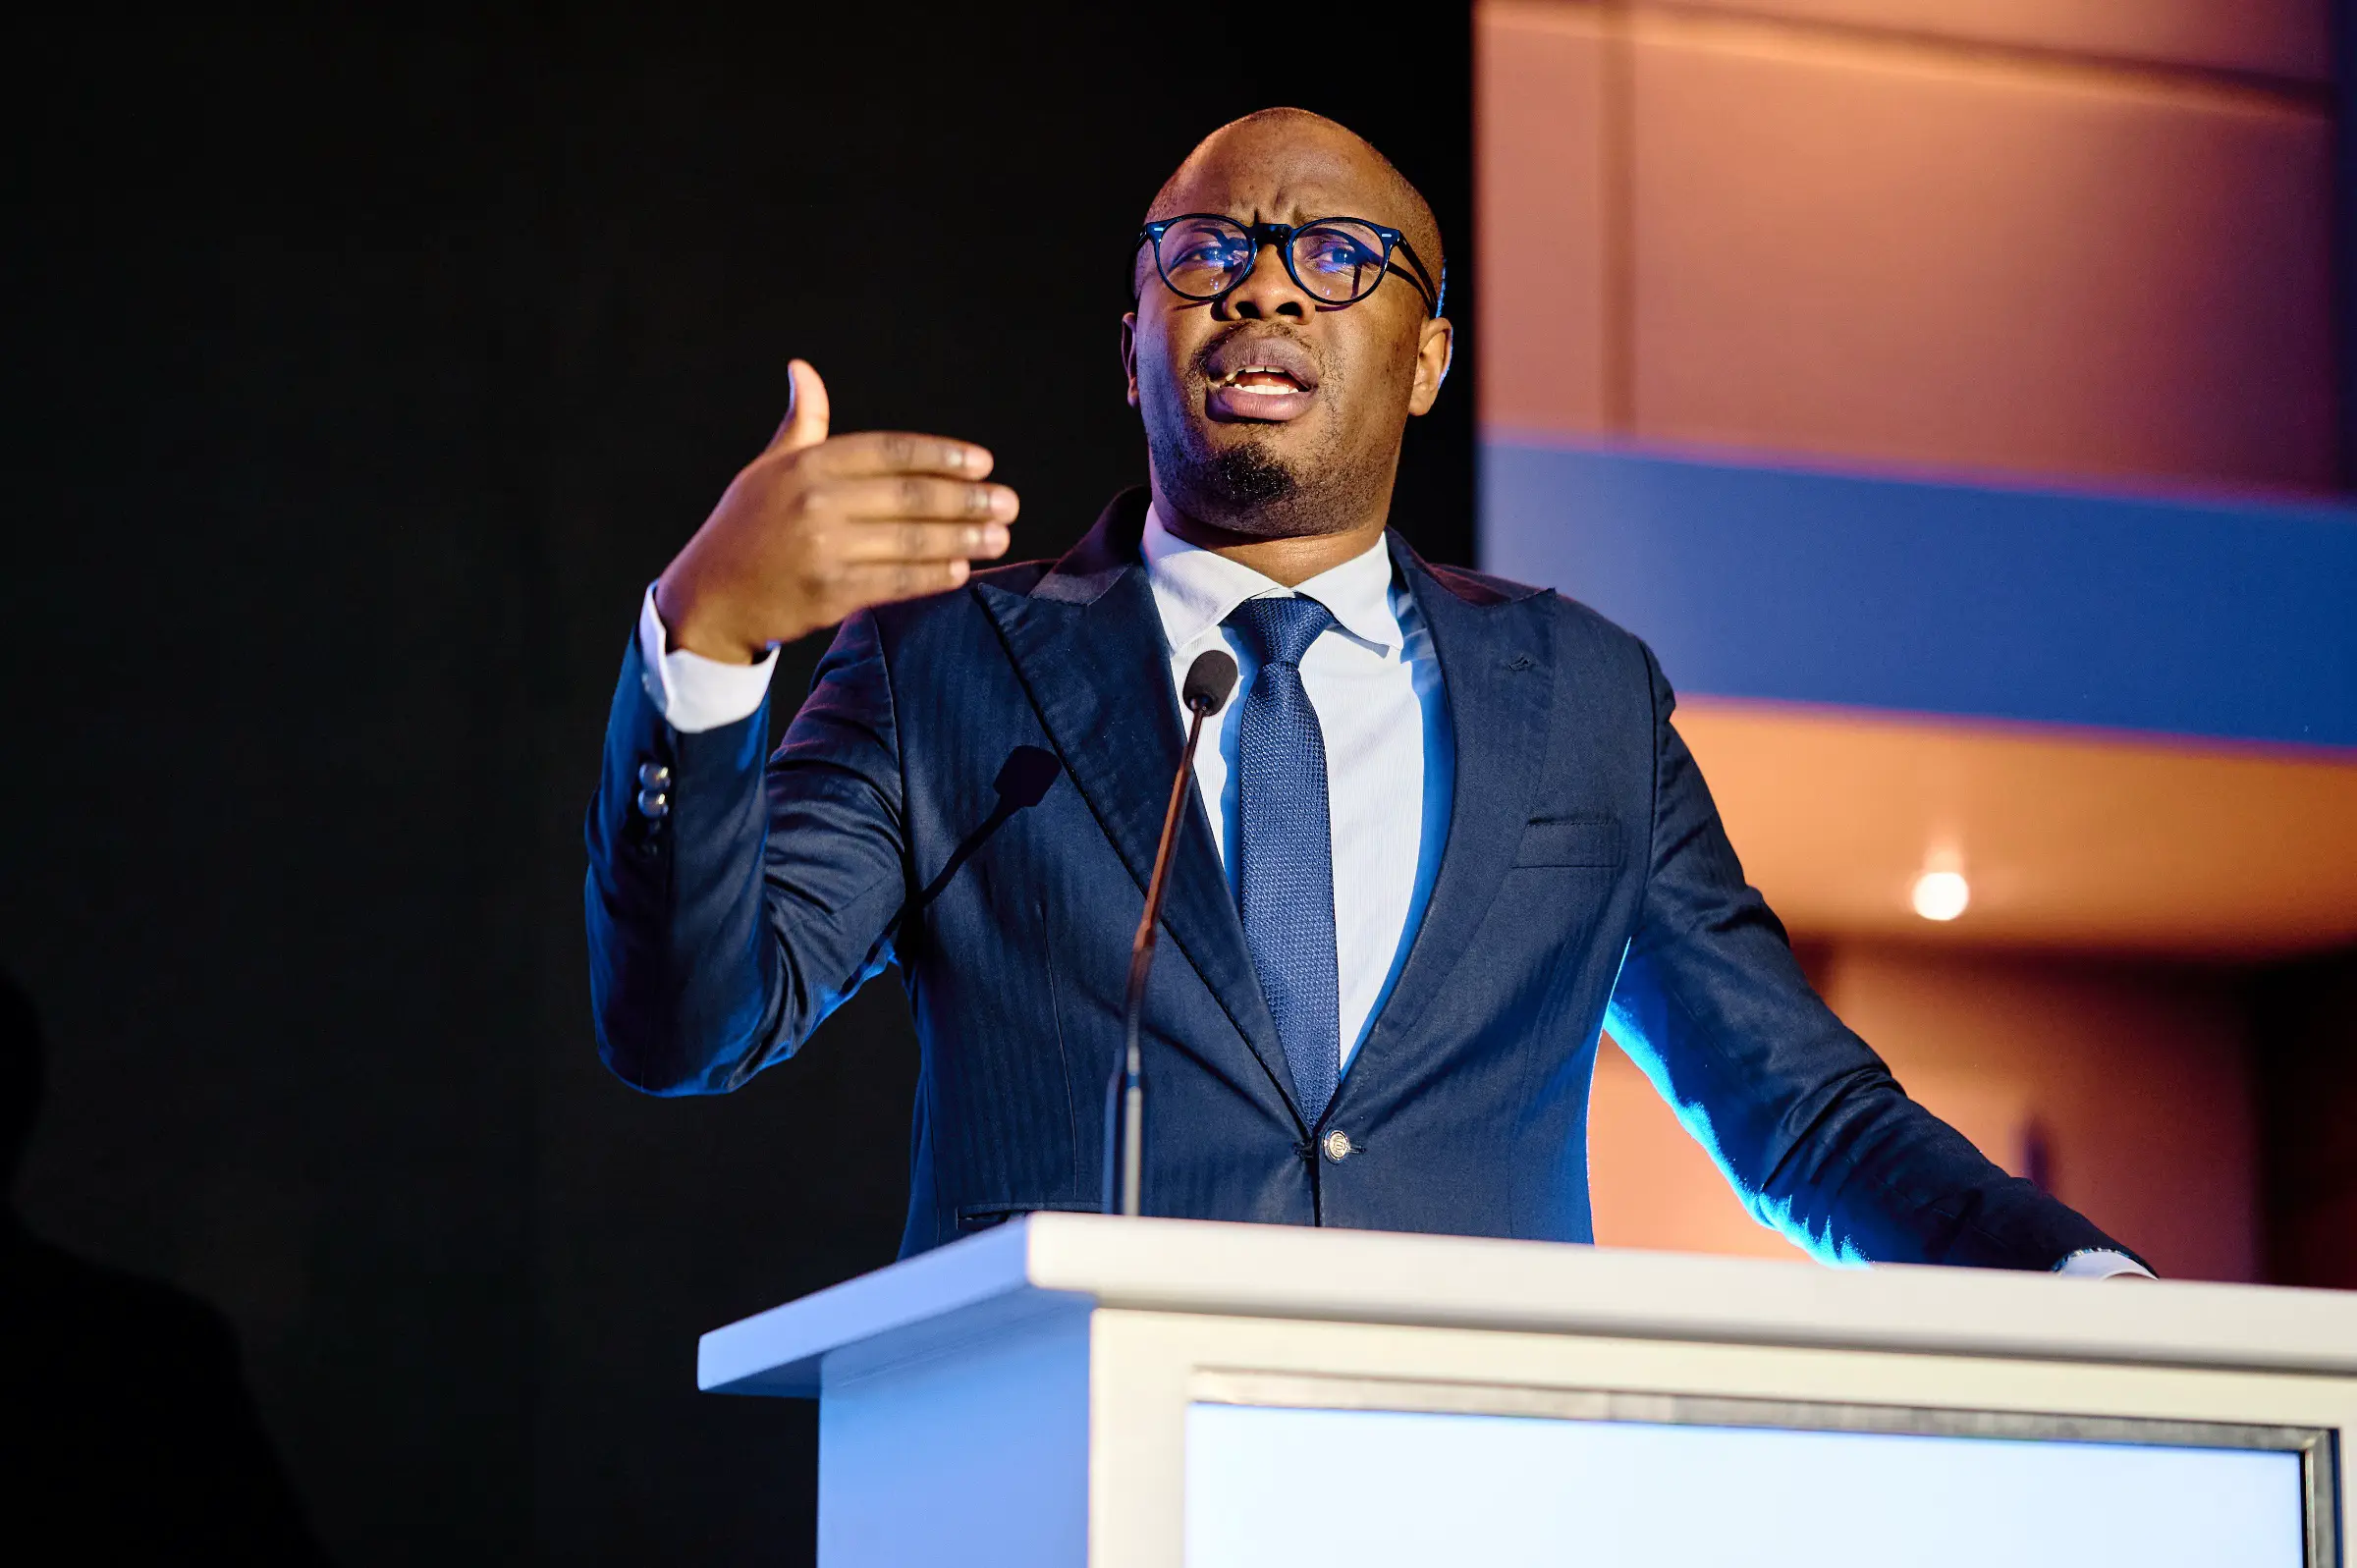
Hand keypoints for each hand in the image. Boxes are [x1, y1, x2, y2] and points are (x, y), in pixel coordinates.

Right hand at [653, 360, 1017, 661]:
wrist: (709, 596)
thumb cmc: (746, 526)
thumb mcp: (768, 467)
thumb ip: (803, 423)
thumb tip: (804, 370)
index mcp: (807, 464)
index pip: (890, 452)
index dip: (942, 456)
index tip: (983, 463)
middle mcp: (816, 502)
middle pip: (910, 497)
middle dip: (968, 500)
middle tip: (1008, 503)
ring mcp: (823, 549)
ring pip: (910, 541)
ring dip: (963, 539)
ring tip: (1000, 536)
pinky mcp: (828, 594)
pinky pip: (895, 582)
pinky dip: (933, 576)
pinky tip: (962, 570)